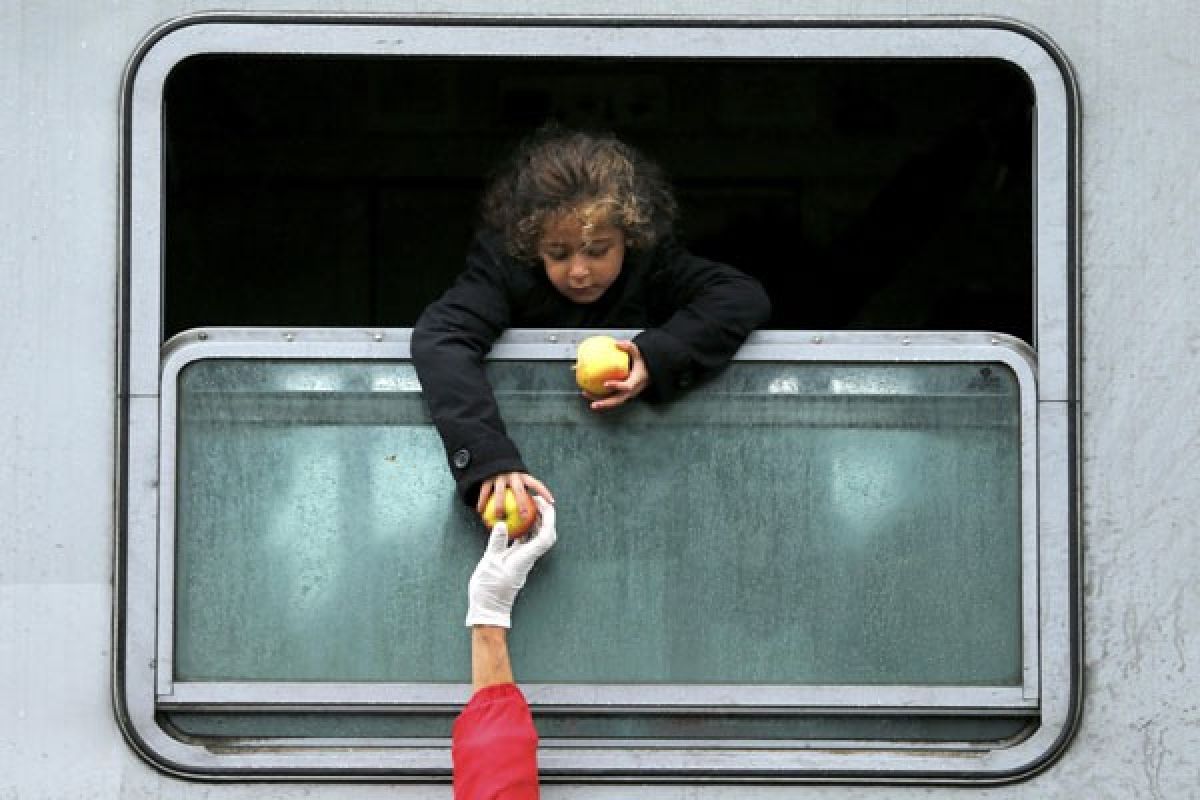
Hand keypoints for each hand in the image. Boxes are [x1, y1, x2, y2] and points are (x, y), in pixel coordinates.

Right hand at [466, 497, 557, 627]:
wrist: (489, 609)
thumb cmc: (489, 589)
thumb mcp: (490, 563)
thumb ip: (497, 543)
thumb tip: (503, 524)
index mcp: (525, 558)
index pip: (545, 536)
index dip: (548, 518)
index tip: (542, 504)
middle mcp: (528, 558)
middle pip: (545, 535)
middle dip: (545, 516)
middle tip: (536, 501)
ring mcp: (523, 560)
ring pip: (536, 538)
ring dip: (535, 522)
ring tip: (527, 507)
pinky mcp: (516, 561)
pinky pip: (525, 542)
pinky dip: (524, 530)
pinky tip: (515, 522)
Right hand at [476, 471, 553, 528]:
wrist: (492, 457)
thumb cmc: (508, 476)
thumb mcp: (517, 480)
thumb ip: (523, 492)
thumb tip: (532, 513)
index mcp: (523, 476)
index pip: (536, 484)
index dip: (544, 492)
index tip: (552, 503)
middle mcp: (513, 475)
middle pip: (518, 490)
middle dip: (522, 503)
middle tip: (523, 516)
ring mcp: (499, 475)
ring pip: (500, 492)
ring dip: (499, 506)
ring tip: (499, 517)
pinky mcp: (487, 477)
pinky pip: (485, 492)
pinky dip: (482, 501)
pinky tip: (479, 511)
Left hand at [586, 340, 649, 411]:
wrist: (649, 374)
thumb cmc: (644, 365)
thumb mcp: (639, 354)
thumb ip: (630, 348)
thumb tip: (618, 343)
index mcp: (636, 382)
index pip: (627, 387)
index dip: (617, 386)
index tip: (606, 384)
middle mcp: (631, 392)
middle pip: (617, 401)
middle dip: (605, 404)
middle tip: (593, 404)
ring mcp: (626, 395)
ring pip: (612, 402)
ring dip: (599, 401)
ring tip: (585, 394)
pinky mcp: (622, 395)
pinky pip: (610, 398)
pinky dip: (600, 397)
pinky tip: (589, 391)